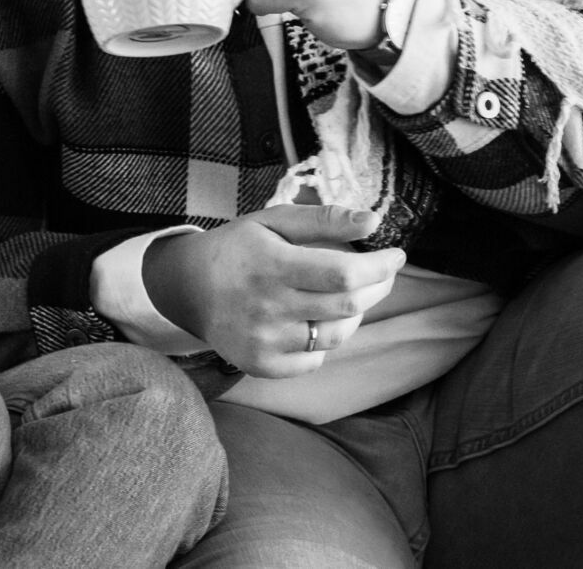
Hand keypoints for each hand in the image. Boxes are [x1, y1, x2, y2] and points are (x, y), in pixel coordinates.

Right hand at [141, 203, 405, 377]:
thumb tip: (375, 222)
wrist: (186, 287)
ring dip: (355, 313)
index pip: (343, 273)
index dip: (379, 266)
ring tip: (349, 295)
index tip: (396, 255)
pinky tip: (315, 319)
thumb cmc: (236, 248)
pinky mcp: (262, 364)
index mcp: (270, 265)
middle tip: (382, 273)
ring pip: (337, 335)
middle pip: (347, 305)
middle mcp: (267, 306)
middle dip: (377, 287)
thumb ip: (323, 219)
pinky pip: (315, 357)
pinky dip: (325, 339)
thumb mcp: (272, 221)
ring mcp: (264, 340)